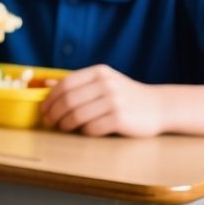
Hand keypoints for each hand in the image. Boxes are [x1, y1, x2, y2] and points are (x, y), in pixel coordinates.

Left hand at [42, 64, 165, 136]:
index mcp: (99, 73)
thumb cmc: (125, 96)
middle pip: (68, 101)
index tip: (44, 109)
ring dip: (66, 124)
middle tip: (50, 122)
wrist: (159, 106)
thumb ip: (76, 83)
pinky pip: (92, 128)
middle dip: (54, 113)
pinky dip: (84, 131)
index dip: (50, 99)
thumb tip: (45, 83)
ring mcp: (115, 101)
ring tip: (64, 128)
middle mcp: (106, 84)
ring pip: (77, 115)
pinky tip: (85, 131)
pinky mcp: (121, 118)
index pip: (65, 85)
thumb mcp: (103, 83)